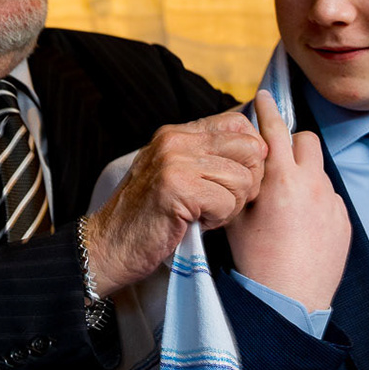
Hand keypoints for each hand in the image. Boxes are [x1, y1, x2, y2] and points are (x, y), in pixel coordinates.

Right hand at [87, 109, 267, 296]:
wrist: (108, 246)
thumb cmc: (148, 217)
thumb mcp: (175, 174)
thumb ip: (206, 157)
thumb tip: (260, 150)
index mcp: (178, 133)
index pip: (239, 124)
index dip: (251, 154)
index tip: (236, 179)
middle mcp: (177, 140)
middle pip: (250, 149)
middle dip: (249, 182)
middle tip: (225, 202)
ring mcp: (175, 162)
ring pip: (243, 179)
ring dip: (232, 206)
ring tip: (205, 214)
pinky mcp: (177, 188)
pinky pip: (227, 202)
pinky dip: (218, 220)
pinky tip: (197, 223)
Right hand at [227, 93, 351, 312]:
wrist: (289, 303)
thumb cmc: (256, 263)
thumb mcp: (236, 219)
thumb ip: (244, 184)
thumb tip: (246, 164)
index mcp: (282, 180)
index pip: (275, 130)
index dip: (267, 110)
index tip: (265, 97)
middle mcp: (313, 185)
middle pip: (306, 141)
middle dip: (291, 144)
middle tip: (275, 162)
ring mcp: (333, 203)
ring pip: (319, 171)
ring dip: (304, 175)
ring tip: (286, 205)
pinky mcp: (345, 222)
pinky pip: (330, 199)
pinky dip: (317, 202)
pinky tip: (302, 227)